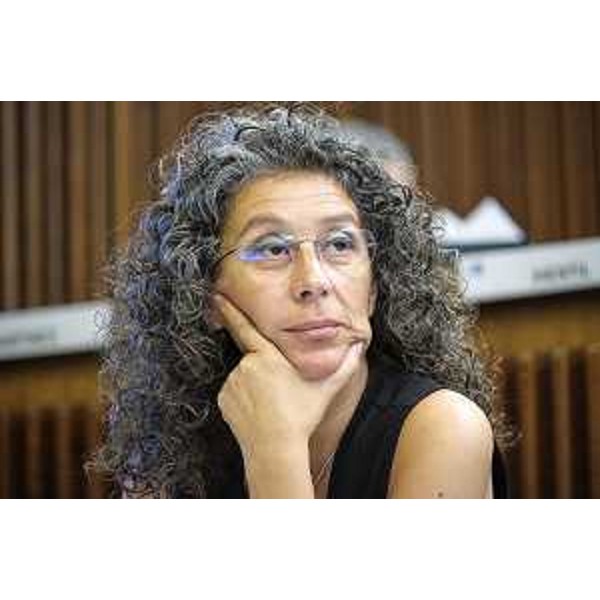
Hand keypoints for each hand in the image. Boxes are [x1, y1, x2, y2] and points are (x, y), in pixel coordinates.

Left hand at [214, 293, 364, 456]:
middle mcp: (246, 365)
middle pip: (254, 360)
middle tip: (279, 394)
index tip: (218, 295)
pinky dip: (244, 400)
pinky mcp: (224, 400)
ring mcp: (232, 383)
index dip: (230, 310)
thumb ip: (345, 364)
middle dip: (265, 371)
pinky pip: (234, 393)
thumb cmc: (302, 415)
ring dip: (254, 386)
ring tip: (271, 406)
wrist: (275, 448)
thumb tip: (360, 345)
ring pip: (244, 378)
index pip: (245, 327)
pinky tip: (258, 413)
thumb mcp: (327, 388)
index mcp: (268, 356)